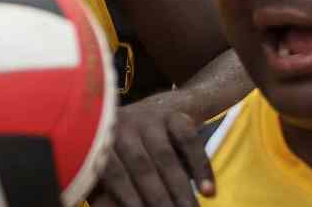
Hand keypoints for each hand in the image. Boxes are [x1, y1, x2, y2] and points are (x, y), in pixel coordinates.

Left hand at [95, 90, 215, 204]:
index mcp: (103, 141)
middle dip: (158, 198)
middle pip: (142, 167)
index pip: (115, 172)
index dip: (127, 197)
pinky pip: (189, 141)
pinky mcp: (174, 116)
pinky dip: (200, 167)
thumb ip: (112, 193)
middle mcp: (124, 125)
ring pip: (166, 157)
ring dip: (180, 190)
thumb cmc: (126, 156)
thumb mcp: (112, 172)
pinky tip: (209, 192)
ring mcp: (150, 118)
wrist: (152, 113)